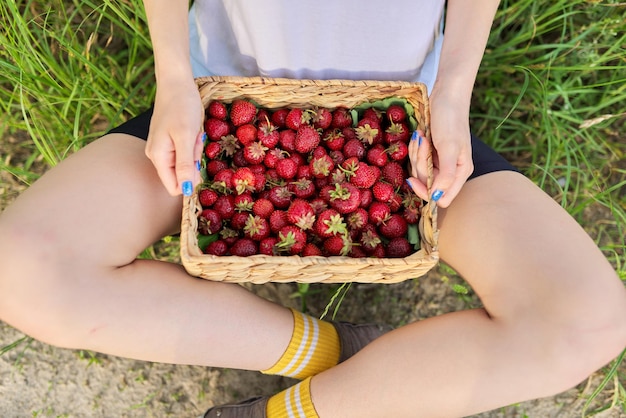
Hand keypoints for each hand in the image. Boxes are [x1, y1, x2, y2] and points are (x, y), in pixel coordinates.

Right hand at [145, 78, 204, 195]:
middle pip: (181, 175)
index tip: (198, 161)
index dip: (191, 180)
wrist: (176, 82)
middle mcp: (157, 156)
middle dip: (193, 162)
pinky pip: (185, 152)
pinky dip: (193, 144)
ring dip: (194, 152)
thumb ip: (184, 164)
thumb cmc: (181, 106)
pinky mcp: (170, 141)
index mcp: (158, 157)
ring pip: (185, 163)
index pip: (175, 187)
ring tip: (194, 134)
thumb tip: (187, 190)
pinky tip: (193, 131)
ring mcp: (163, 148)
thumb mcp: (186, 136)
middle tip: (195, 141)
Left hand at [407, 90, 473, 207]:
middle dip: (420, 164)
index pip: (442, 199)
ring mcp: (439, 162)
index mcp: (460, 172)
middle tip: (424, 143)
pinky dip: (415, 148)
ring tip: (423, 136)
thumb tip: (438, 198)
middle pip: (426, 184)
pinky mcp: (430, 153)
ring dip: (416, 153)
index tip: (414, 179)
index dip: (426, 192)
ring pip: (419, 171)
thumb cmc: (451, 119)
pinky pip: (416, 159)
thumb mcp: (449, 147)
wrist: (446, 96)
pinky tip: (421, 134)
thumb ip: (445, 175)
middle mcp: (451, 171)